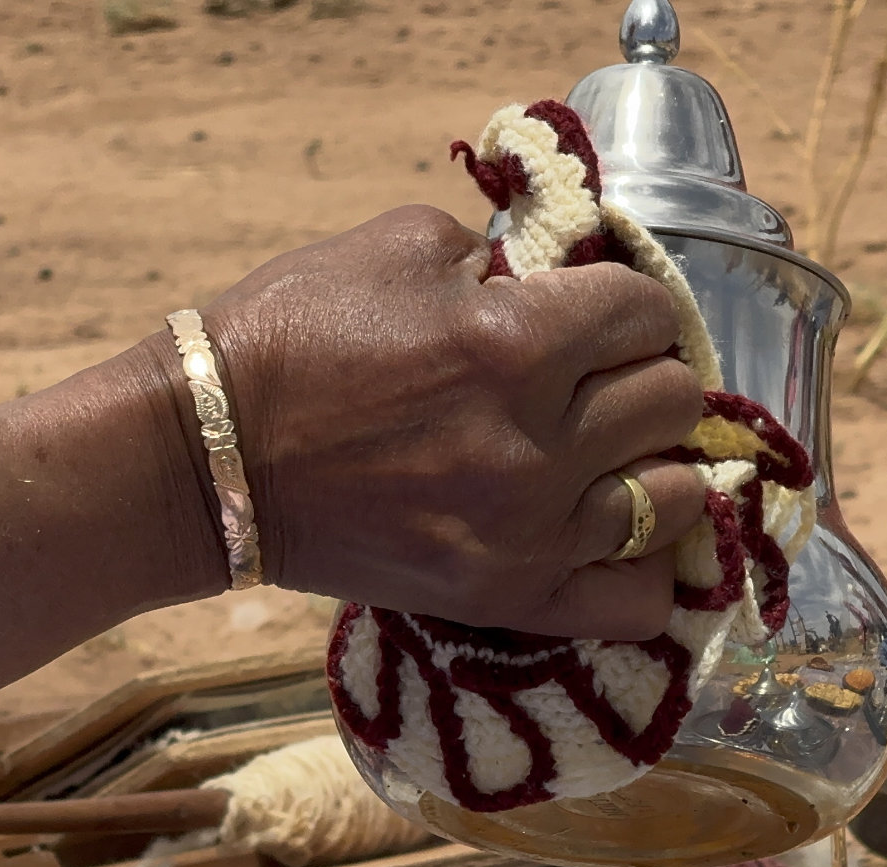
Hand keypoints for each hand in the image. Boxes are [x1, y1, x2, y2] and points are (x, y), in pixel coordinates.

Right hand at [183, 204, 707, 639]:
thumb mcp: (398, 245)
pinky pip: (637, 601)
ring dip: (655, 466)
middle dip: (642, 376)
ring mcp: (529, 531)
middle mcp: (537, 442)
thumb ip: (500, 258)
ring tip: (613, 458)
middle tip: (599, 381)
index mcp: (515, 341)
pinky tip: (617, 537)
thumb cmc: (294, 336)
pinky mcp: (508, 598)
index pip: (648, 312)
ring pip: (677, 497)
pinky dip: (644, 568)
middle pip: (673, 400)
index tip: (598, 316)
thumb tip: (563, 278)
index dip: (627, 305)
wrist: (208, 458)